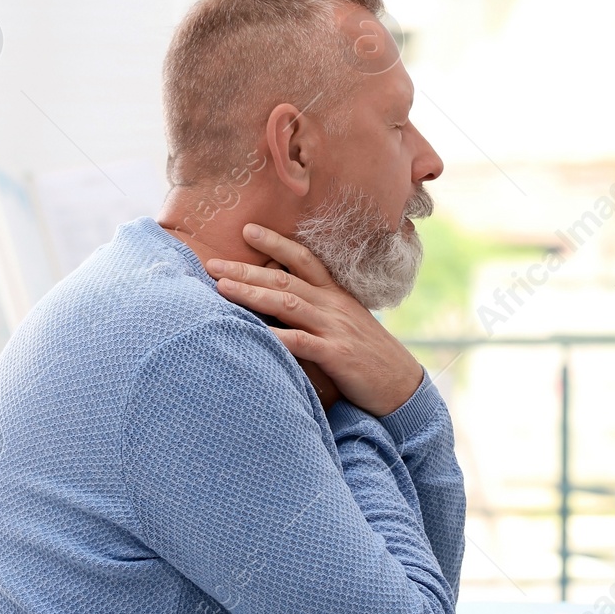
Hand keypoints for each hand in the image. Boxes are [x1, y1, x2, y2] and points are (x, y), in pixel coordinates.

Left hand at [206, 223, 423, 417]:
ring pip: (288, 303)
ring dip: (252, 294)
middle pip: (285, 278)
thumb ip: (318, 311)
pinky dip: (276, 337)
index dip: (276, 242)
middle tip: (213, 264)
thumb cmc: (368, 355)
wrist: (401, 384)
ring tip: (222, 287)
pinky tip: (253, 333)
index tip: (248, 230)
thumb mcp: (345, 323)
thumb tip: (283, 302)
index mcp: (335, 295)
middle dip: (246, 270)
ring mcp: (335, 328)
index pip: (303, 259)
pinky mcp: (337, 355)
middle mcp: (333, 305)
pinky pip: (302, 343)